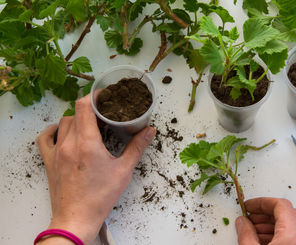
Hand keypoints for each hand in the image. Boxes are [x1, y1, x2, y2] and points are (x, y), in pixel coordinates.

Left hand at [36, 94, 155, 244]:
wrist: (77, 218)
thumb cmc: (99, 197)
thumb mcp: (123, 171)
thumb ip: (137, 147)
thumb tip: (149, 131)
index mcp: (87, 143)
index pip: (84, 106)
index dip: (94, 97)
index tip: (105, 96)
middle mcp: (69, 144)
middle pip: (75, 112)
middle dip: (90, 108)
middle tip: (104, 114)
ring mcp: (56, 152)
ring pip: (63, 123)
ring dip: (76, 119)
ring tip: (89, 124)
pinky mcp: (49, 161)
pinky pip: (45, 138)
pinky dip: (54, 130)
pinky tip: (63, 132)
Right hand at [235, 197, 295, 244]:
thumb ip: (246, 235)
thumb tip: (242, 223)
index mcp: (294, 237)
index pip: (282, 205)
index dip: (263, 202)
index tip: (250, 205)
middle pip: (290, 213)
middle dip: (268, 212)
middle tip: (252, 215)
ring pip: (294, 227)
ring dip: (273, 224)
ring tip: (254, 230)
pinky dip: (280, 235)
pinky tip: (263, 241)